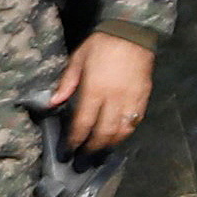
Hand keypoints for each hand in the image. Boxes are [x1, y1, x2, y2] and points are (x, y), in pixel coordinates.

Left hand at [53, 33, 155, 151]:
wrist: (132, 34)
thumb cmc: (100, 45)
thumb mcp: (77, 59)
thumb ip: (66, 83)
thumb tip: (52, 103)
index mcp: (95, 89)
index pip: (83, 123)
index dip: (74, 141)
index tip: (67, 153)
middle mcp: (114, 98)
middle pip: (103, 132)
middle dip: (91, 150)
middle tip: (82, 162)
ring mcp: (132, 99)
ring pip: (122, 131)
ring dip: (109, 146)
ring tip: (98, 156)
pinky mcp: (144, 98)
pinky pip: (135, 122)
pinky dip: (125, 134)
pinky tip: (116, 140)